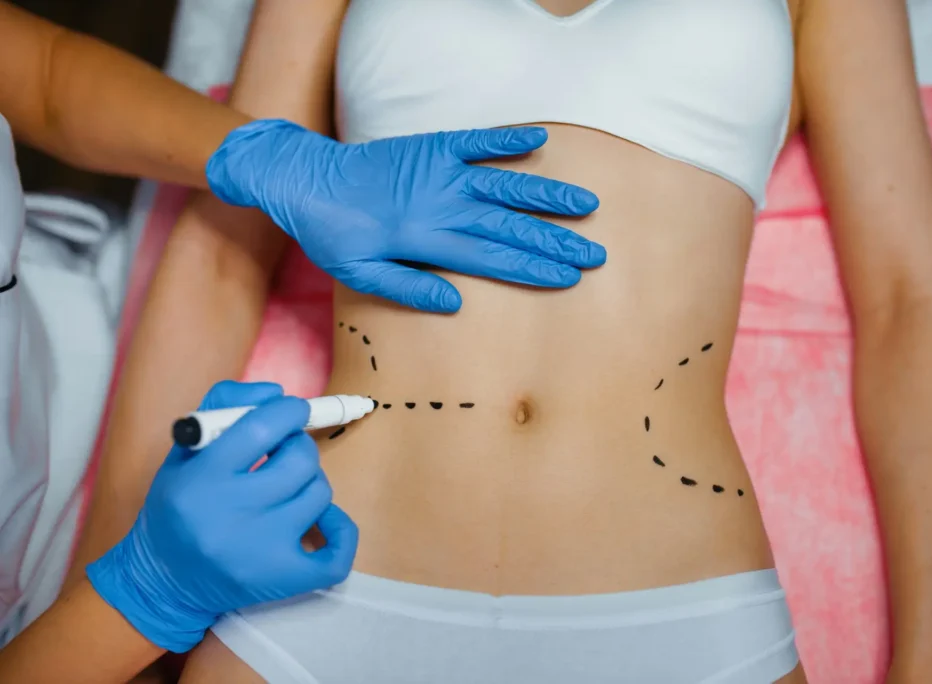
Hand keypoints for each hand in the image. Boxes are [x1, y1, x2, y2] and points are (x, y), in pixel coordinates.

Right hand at [86, 381, 356, 652]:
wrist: (164, 582)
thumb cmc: (180, 506)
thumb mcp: (185, 450)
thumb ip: (224, 405)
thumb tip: (277, 392)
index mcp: (201, 479)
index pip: (261, 428)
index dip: (288, 410)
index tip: (293, 410)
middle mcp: (231, 515)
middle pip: (300, 460)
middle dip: (298, 446)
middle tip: (283, 453)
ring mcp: (260, 551)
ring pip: (319, 494)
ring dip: (309, 484)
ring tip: (285, 490)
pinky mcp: (282, 580)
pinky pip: (337, 552)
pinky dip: (340, 530)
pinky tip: (322, 521)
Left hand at [205, 119, 605, 311]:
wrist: (305, 179)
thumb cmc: (332, 233)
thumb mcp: (359, 274)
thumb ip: (407, 288)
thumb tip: (454, 303)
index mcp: (426, 239)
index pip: (492, 259)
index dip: (532, 269)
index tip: (568, 277)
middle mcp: (441, 205)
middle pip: (509, 226)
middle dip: (554, 241)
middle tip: (594, 253)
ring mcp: (439, 172)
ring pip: (503, 185)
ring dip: (545, 194)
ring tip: (585, 203)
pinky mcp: (432, 147)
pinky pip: (475, 141)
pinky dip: (505, 139)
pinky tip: (538, 138)